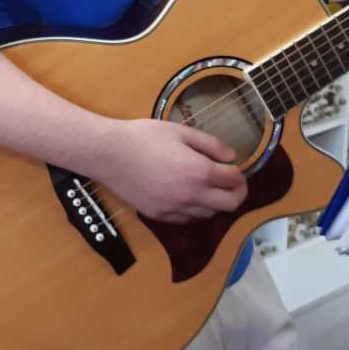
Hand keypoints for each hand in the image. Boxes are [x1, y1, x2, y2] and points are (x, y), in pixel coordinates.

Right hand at [84, 118, 247, 222]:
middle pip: (230, 205)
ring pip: (209, 214)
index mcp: (199, 172)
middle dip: (237, 193)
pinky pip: (187, 218)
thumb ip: (210, 144)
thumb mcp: (180, 131)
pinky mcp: (160, 215)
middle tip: (232, 182)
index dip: (239, 172)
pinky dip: (194, 209)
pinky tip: (188, 195)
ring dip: (215, 201)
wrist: (109, 154)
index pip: (234, 180)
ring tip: (207, 186)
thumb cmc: (143, 137)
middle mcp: (191, 195)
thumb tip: (231, 156)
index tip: (234, 167)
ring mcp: (175, 209)